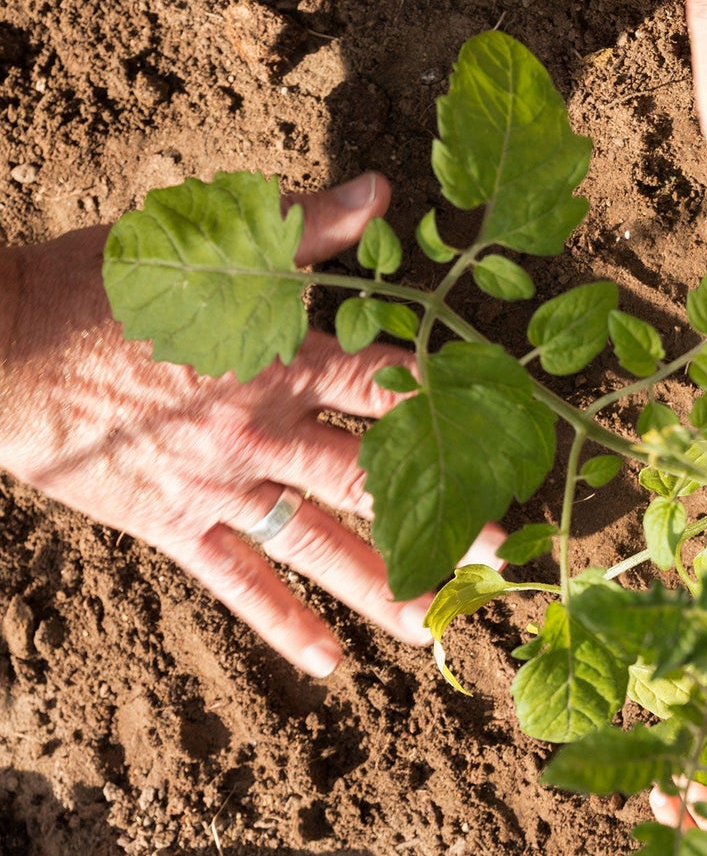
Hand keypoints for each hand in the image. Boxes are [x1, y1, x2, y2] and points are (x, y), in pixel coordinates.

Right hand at [0, 172, 500, 676]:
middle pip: (375, 477)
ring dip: (384, 582)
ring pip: (320, 542)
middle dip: (444, 514)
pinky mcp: (175, 524)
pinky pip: (239, 582)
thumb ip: (304, 226)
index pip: (389, 385)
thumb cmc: (104, 287)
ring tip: (440, 621)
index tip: (508, 439)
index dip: (453, 408)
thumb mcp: (209, 246)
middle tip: (505, 557)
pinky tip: (331, 664)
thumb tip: (381, 191)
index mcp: (284, 358)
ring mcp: (222, 484)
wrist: (3, 350)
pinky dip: (285, 623)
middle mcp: (266, 429)